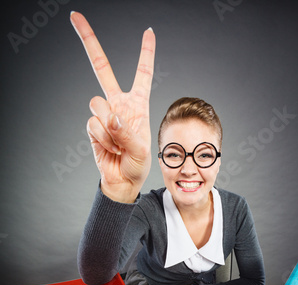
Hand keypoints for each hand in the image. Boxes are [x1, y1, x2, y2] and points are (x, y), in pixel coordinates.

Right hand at [70, 12, 155, 202]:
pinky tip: (110, 148)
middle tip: (75, 17)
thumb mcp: (141, 150)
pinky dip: (103, 138)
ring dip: (109, 126)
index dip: (146, 53)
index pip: (142, 73)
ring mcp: (104, 114)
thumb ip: (127, 132)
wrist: (122, 181)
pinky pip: (93, 124)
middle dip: (89, 41)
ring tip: (118, 143)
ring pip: (97, 104)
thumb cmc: (137, 164)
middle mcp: (118, 104)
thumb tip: (110, 116)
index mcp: (137, 104)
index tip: (148, 31)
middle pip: (101, 67)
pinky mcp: (92, 126)